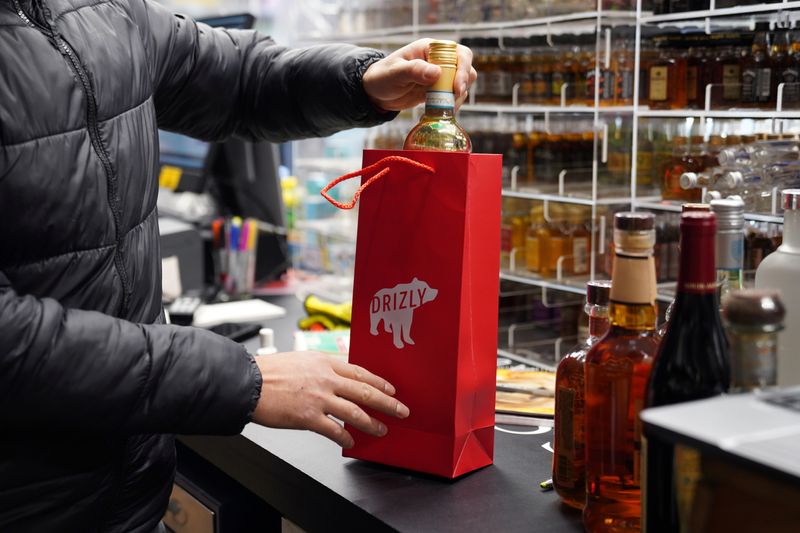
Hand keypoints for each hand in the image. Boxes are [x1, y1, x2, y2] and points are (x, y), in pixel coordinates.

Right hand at [252, 351, 409, 447]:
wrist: (247, 383)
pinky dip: (345, 437)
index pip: (359, 371)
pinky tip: (351, 442)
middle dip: (387, 402)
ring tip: (381, 430)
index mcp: (323, 362)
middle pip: (364, 391)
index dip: (378, 381)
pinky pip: (334, 430)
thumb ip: (321, 368)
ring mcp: (318, 398)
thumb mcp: (301, 360)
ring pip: (354, 412)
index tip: (390, 389)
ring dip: (371, 423)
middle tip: (400, 410)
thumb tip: (336, 378)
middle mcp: (325, 378)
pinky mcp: (308, 417)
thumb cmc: (269, 372)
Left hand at [362, 38, 477, 111]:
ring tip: (443, 109)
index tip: (456, 87)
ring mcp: (440, 77)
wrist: (376, 94)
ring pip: (462, 85)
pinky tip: (437, 113)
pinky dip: (449, 106)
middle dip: (462, 85)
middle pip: (465, 69)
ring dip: (457, 98)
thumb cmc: (382, 77)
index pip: (458, 53)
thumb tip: (436, 73)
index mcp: (431, 49)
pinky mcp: (438, 91)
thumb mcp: (395, 73)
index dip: (462, 69)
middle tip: (453, 100)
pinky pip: (452, 97)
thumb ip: (414, 71)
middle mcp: (439, 61)